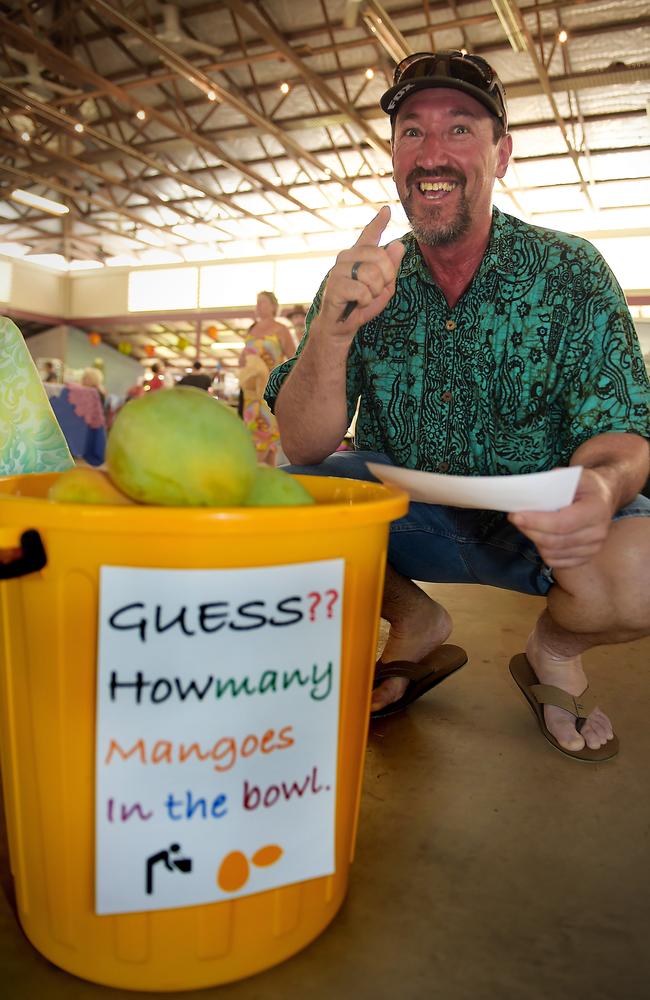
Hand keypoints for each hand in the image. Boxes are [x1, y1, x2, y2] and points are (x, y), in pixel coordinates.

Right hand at [315, 206, 405, 336]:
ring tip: (364, 298)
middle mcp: (347, 257)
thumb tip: (398, 245)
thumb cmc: (361, 305)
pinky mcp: (335, 285)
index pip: (370, 235)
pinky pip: (362, 290)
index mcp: (359, 256)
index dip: (379, 222)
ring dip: (374, 292)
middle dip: (386, 278)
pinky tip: (356, 304)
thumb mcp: (383, 287)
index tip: (387, 210)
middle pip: (380, 256)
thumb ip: (391, 268)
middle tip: (375, 291)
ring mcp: (338, 270)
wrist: (342, 327)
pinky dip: (365, 301)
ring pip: (372, 274)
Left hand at [508, 467, 614, 568]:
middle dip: (529, 530)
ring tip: (526, 525)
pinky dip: (542, 551)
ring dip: (534, 539)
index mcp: (597, 510)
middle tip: (514, 518)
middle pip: (554, 541)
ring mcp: (593, 548)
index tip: (516, 515)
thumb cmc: (586, 486)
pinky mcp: (585, 558)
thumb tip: (531, 492)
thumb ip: (555, 481)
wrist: (604, 497)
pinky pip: (556, 562)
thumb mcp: (576, 476)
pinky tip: (539, 536)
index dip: (536, 522)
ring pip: (552, 553)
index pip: (562, 523)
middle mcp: (598, 533)